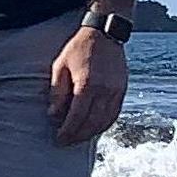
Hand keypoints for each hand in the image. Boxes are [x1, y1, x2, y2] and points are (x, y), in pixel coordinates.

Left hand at [48, 26, 127, 145]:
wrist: (105, 33)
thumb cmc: (79, 49)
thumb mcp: (60, 67)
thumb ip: (57, 92)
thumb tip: (54, 115)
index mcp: (88, 84)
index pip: (77, 116)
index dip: (68, 130)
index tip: (59, 139)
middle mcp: (105, 90)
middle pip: (92, 122)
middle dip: (78, 135)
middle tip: (66, 142)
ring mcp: (117, 91)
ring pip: (105, 121)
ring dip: (91, 133)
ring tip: (78, 138)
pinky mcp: (123, 90)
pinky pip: (114, 114)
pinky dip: (104, 124)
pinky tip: (94, 127)